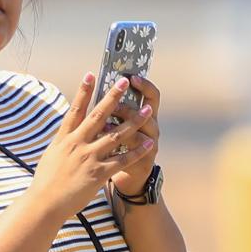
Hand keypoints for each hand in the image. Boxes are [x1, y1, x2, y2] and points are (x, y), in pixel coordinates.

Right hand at [28, 72, 155, 217]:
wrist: (44, 203)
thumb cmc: (46, 181)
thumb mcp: (52, 154)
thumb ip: (63, 140)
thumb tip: (68, 129)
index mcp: (64, 138)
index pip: (75, 109)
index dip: (84, 91)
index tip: (92, 74)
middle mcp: (77, 144)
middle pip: (98, 116)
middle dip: (113, 97)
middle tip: (125, 81)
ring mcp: (88, 158)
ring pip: (116, 135)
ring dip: (134, 121)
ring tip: (148, 109)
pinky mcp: (98, 174)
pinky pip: (122, 160)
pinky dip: (136, 151)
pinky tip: (148, 143)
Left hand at [108, 75, 160, 195]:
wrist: (129, 175)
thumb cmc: (120, 144)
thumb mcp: (117, 124)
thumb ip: (111, 109)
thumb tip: (98, 85)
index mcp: (146, 114)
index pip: (152, 95)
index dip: (145, 85)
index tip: (131, 76)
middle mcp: (152, 126)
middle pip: (149, 109)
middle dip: (134, 101)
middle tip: (119, 96)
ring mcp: (152, 143)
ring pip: (145, 129)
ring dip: (129, 121)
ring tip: (111, 118)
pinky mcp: (146, 160)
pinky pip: (138, 151)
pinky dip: (126, 146)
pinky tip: (111, 140)